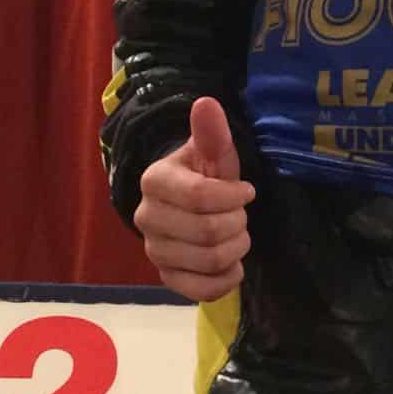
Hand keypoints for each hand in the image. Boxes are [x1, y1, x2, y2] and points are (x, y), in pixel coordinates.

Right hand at [135, 97, 254, 301]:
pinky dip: (226, 280)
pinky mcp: (166, 278)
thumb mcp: (213, 154)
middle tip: (240, 215)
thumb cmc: (205, 175)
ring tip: (237, 236)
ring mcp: (154, 251)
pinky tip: (232, 265)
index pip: (200, 196)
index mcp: (155, 181)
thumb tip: (206, 102)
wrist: (191, 205)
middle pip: (208, 232)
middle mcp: (146, 217)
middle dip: (237, 223)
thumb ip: (212, 134)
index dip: (234, 196)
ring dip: (236, 248)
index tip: (246, 191)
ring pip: (208, 260)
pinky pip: (201, 290)